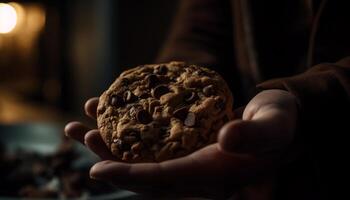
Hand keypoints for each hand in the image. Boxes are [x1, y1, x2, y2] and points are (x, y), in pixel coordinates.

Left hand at [65, 89, 298, 198]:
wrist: (279, 124)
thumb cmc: (279, 125)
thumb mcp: (273, 127)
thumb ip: (255, 134)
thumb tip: (227, 138)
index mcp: (214, 174)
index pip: (166, 180)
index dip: (131, 177)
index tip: (97, 171)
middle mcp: (195, 172)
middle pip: (143, 172)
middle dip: (108, 158)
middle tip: (79, 133)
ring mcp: (187, 159)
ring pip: (141, 158)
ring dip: (109, 143)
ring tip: (82, 121)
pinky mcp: (183, 144)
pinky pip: (150, 141)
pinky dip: (127, 130)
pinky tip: (109, 110)